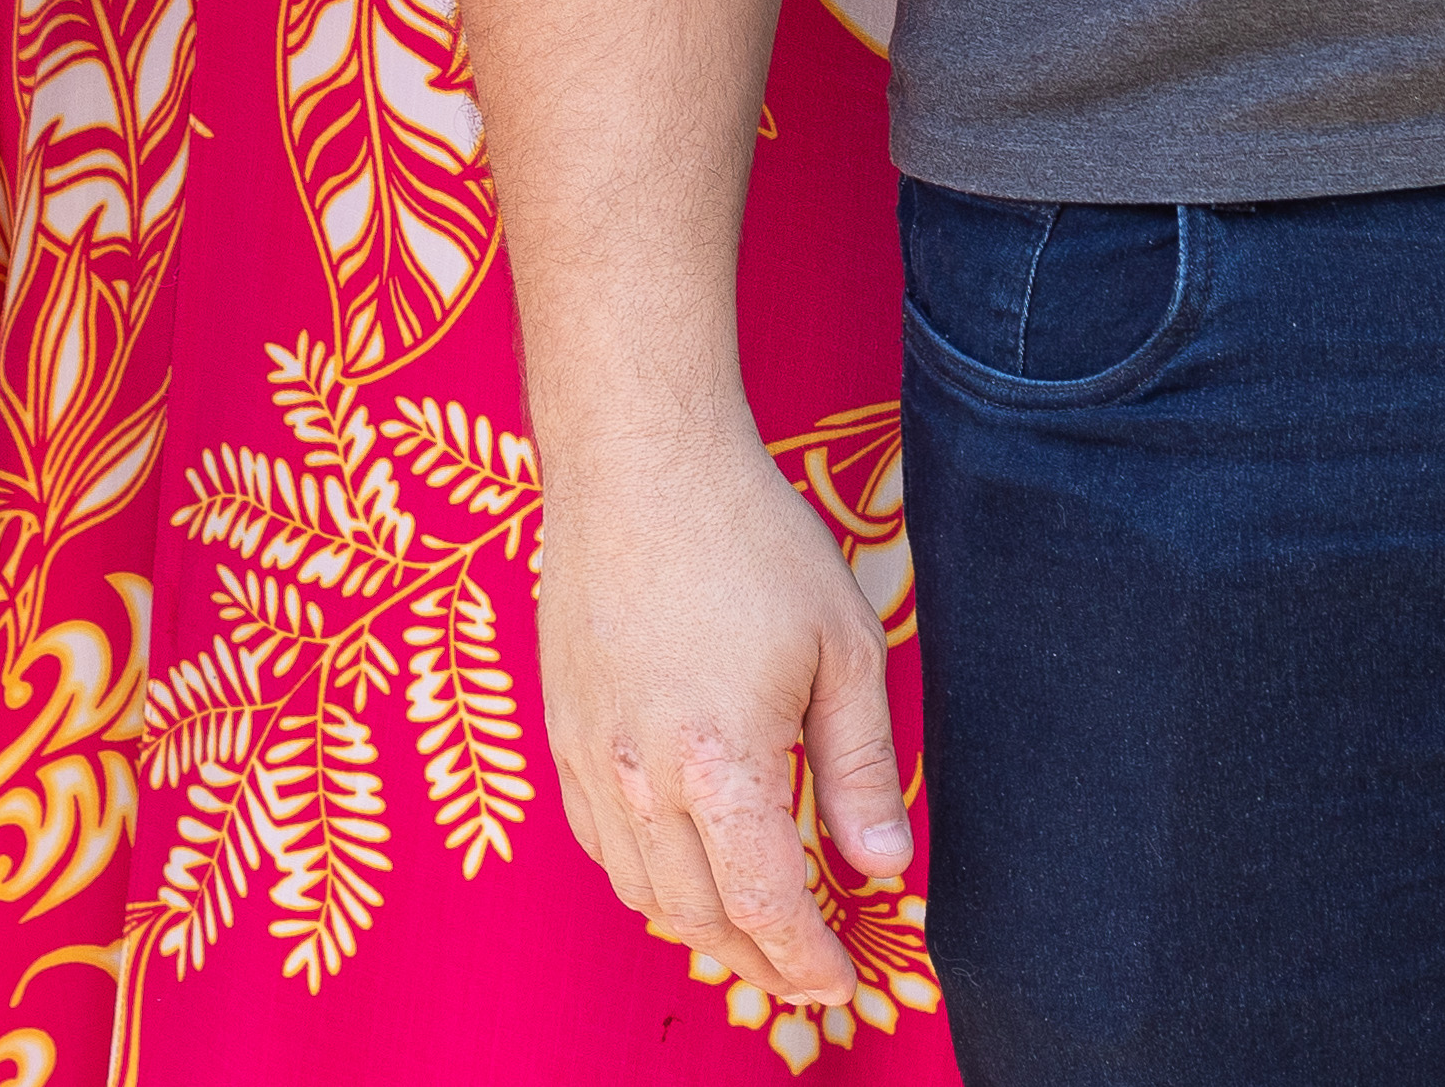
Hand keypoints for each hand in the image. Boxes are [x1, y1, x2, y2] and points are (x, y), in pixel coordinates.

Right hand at [532, 423, 912, 1005]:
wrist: (638, 462)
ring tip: (751, 934)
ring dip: (698, 929)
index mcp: (719, 764)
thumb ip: (859, 768)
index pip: (765, 907)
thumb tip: (884, 865)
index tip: (840, 982)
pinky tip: (679, 868)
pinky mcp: (561, 728)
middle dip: (758, 962)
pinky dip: (641, 878)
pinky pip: (596, 840)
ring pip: (639, 890)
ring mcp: (589, 755)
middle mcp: (640, 777)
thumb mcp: (840, 647)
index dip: (806, 960)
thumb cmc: (749, 539)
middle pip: (697, 918)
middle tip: (805, 975)